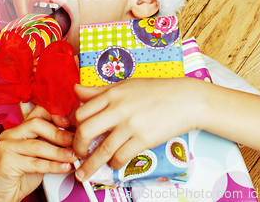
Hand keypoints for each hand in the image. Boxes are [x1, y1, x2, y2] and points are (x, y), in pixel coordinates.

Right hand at [0, 106, 76, 201]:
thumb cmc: (17, 177)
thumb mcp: (36, 157)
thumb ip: (47, 146)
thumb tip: (70, 140)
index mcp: (17, 130)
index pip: (37, 113)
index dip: (54, 116)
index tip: (69, 125)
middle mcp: (10, 135)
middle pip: (36, 124)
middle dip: (58, 133)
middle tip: (74, 141)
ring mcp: (6, 147)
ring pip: (37, 145)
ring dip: (59, 152)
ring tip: (72, 156)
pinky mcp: (6, 162)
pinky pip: (34, 163)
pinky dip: (52, 165)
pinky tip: (63, 167)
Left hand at [72, 77, 201, 181]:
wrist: (185, 99)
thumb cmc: (155, 90)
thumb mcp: (125, 85)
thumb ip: (98, 91)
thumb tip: (76, 90)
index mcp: (112, 94)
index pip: (82, 111)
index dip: (74, 126)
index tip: (74, 133)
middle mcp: (118, 109)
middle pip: (85, 131)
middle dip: (77, 147)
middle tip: (76, 154)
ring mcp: (131, 125)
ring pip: (102, 150)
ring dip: (91, 165)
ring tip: (84, 173)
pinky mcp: (144, 139)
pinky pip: (121, 157)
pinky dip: (114, 163)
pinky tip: (113, 163)